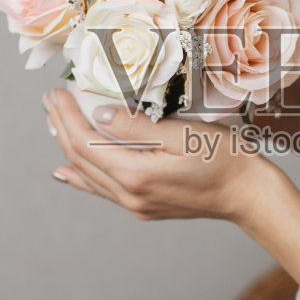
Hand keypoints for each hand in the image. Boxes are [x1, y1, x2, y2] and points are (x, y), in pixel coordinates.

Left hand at [43, 86, 272, 226]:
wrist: (249, 195)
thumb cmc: (225, 159)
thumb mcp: (182, 133)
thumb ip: (137, 126)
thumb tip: (100, 114)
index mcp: (136, 175)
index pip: (85, 142)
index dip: (67, 116)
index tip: (56, 92)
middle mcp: (130, 195)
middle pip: (81, 159)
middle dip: (61, 127)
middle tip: (50, 100)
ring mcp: (136, 205)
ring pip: (88, 175)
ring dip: (68, 147)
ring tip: (55, 123)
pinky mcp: (144, 207)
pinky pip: (102, 189)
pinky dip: (81, 176)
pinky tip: (67, 172)